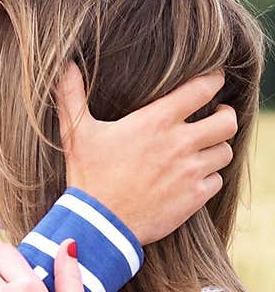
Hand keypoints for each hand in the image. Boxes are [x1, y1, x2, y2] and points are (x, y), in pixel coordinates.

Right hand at [57, 63, 236, 244]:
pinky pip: (217, 181)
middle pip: (227, 121)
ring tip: (203, 151)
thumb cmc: (88, 177)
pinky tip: (193, 180)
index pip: (203, 88)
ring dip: (215, 149)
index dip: (214, 80)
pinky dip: (209, 179)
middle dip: (225, 116)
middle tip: (216, 117)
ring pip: (224, 152)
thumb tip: (64, 65)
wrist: (99, 226)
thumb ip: (72, 96)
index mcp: (157, 120)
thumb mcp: (76, 134)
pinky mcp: (194, 198)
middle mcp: (180, 143)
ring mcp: (190, 172)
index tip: (213, 80)